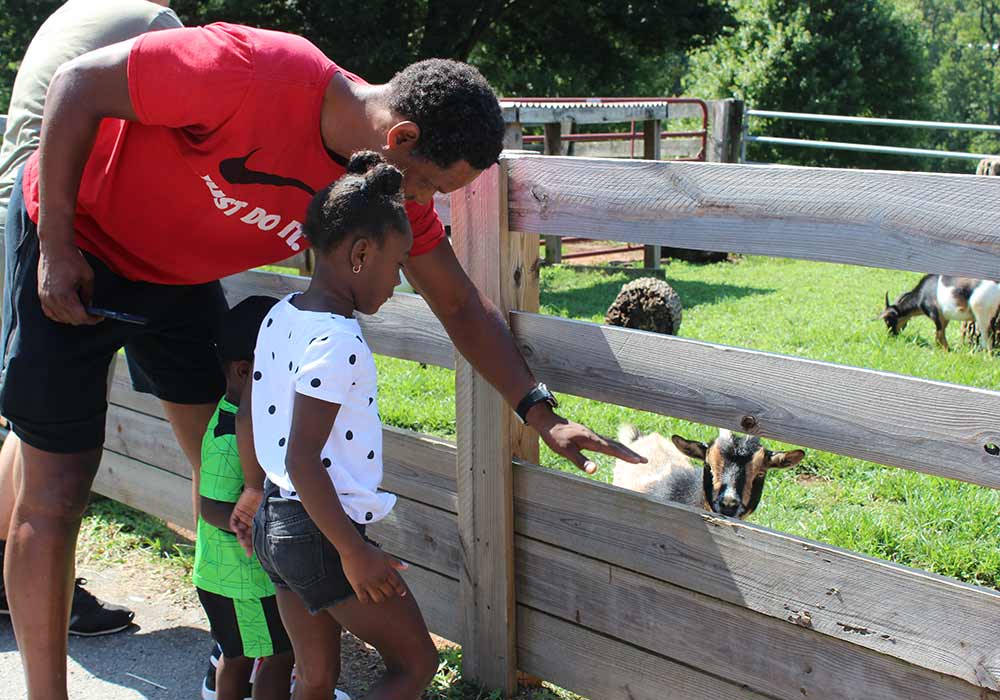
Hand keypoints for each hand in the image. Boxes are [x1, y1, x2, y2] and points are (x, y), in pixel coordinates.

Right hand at [37, 241, 99, 324]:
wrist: (55, 248)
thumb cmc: (71, 259)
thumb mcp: (88, 276)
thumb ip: (89, 294)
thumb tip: (90, 306)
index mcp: (64, 295)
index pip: (79, 317)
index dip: (92, 319)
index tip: (99, 317)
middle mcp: (52, 298)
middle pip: (70, 319)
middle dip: (84, 319)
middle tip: (93, 315)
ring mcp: (44, 297)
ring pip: (60, 318)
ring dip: (72, 318)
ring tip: (83, 312)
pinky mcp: (41, 294)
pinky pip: (50, 312)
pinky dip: (60, 315)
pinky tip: (68, 311)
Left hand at [230, 486, 262, 556]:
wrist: (257, 487)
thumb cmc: (266, 500)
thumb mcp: (268, 513)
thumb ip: (268, 523)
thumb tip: (273, 537)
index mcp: (257, 523)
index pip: (254, 537)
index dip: (252, 546)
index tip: (252, 554)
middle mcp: (249, 522)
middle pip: (246, 536)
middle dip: (246, 544)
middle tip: (246, 549)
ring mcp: (242, 518)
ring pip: (239, 531)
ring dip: (240, 537)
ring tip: (241, 540)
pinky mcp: (237, 512)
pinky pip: (233, 522)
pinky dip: (234, 527)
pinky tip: (237, 530)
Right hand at [341, 542, 408, 604]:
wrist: (354, 549)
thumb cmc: (369, 551)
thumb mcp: (385, 555)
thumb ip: (396, 562)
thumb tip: (406, 566)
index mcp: (386, 571)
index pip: (397, 585)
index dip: (401, 590)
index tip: (402, 593)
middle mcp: (379, 579)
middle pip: (388, 593)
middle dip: (388, 593)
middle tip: (385, 591)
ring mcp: (368, 583)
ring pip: (378, 598)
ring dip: (378, 598)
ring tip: (376, 595)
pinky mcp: (358, 586)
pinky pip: (364, 599)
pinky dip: (366, 600)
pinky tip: (365, 596)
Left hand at [527, 403, 646, 473]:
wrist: (548, 421)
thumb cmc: (555, 437)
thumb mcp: (565, 451)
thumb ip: (580, 461)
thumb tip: (595, 471)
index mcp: (591, 440)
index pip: (613, 450)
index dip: (626, 456)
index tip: (639, 461)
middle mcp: (594, 436)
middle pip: (617, 445)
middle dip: (631, 454)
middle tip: (644, 461)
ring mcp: (592, 435)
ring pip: (612, 443)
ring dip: (624, 450)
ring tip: (635, 457)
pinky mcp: (588, 435)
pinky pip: (606, 442)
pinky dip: (615, 447)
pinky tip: (615, 450)